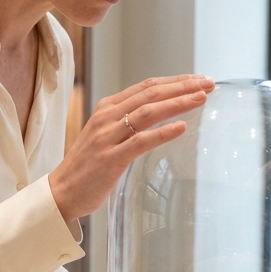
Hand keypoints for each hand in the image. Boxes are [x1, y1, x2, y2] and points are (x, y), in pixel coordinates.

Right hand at [48, 75, 214, 222]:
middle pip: (151, 93)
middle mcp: (107, 117)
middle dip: (183, 86)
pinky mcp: (110, 159)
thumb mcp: (106, 134)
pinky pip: (140, 141)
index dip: (175, 80)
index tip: (199, 79)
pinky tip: (182, 127)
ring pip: (148, 112)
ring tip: (201, 98)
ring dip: (177, 103)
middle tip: (209, 83)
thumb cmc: (88, 166)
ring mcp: (108, 137)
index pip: (147, 86)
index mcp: (108, 107)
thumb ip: (127, 121)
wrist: (62, 192)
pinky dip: (162, 132)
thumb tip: (160, 112)